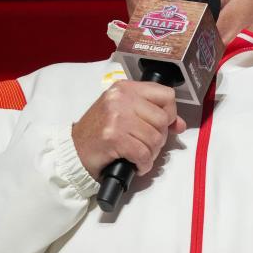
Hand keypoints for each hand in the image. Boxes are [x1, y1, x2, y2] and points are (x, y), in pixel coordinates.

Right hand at [72, 80, 186, 179]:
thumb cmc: (98, 132)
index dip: (170, 113)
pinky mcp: (114, 137)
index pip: (166, 94)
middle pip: (162, 119)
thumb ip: (152, 114)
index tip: (163, 125)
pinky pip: (144, 154)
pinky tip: (136, 164)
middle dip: (159, 138)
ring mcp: (116, 117)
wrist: (73, 150)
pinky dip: (143, 164)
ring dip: (151, 153)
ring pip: (155, 138)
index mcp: (125, 88)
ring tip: (139, 155)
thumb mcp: (124, 114)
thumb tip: (180, 125)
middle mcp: (121, 98)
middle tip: (146, 145)